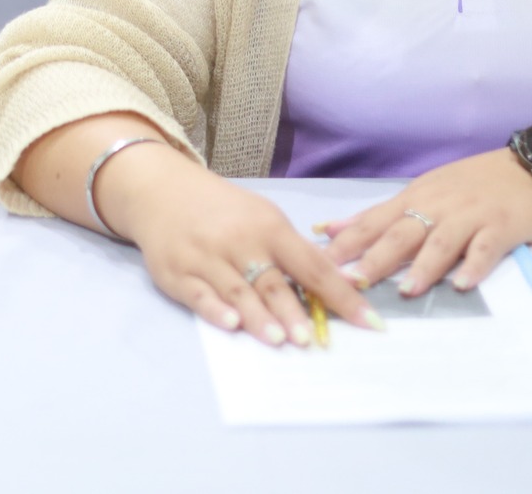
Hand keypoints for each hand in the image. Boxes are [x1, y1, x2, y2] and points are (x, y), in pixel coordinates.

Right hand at [101, 146, 376, 347]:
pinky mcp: (178, 273)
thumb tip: (334, 287)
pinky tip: (231, 324)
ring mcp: (207, 258)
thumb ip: (293, 253)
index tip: (368, 322)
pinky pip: (199, 294)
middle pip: (271, 281)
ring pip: (238, 291)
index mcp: (269, 227)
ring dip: (259, 317)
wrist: (164, 191)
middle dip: (292, 311)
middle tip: (310, 340)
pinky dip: (215, 309)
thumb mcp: (262, 218)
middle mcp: (239, 242)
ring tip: (279, 340)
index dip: (341, 295)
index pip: (312, 265)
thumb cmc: (224, 211)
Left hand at [319, 148, 531, 297]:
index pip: (373, 222)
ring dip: (424, 266)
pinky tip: (464, 285)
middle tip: (354, 282)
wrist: (527, 170)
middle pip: (402, 232)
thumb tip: (331, 229)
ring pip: (442, 240)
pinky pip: (486, 248)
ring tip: (407, 290)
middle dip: (375, 257)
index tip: (322, 264)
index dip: (347, 243)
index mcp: (413, 198)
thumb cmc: (468, 186)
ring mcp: (470, 215)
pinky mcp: (501, 226)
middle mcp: (438, 205)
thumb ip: (377, 215)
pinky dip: (475, 265)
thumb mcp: (420, 192)